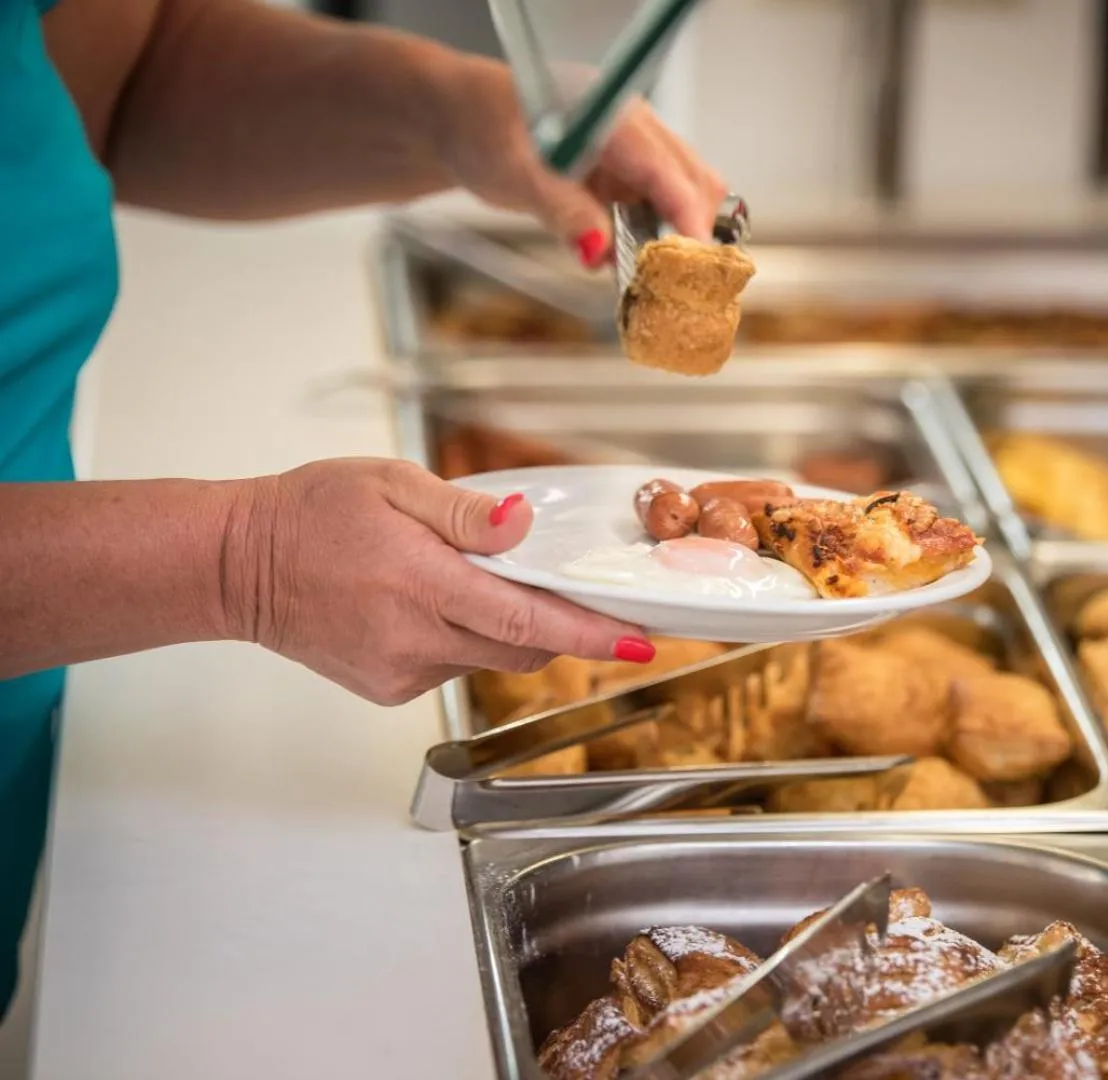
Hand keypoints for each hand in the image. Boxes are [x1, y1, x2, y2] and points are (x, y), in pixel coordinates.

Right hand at [226, 458, 654, 705]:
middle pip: (523, 643)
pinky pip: (455, 665)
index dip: (592, 634)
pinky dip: (464, 636)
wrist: (236, 565)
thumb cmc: (310, 514)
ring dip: (504, 623)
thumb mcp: (392, 484)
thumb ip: (465, 512)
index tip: (640, 641)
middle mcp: (416, 640)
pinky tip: (431, 604)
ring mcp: (401, 671)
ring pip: (491, 656)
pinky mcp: (389, 688)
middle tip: (568, 588)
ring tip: (463, 578)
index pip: (529, 618)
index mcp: (423, 586)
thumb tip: (523, 524)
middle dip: (556, 621)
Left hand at [430, 55, 727, 263]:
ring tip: (647, 275)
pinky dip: (650, 238)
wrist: (459, 121)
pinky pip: (654, 207)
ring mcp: (631, 151)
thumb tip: (598, 251)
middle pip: (691, 180)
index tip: (694, 258)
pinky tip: (626, 259)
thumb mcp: (516, 176)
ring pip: (679, 197)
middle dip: (689, 231)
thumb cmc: (480, 129)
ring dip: (670, 238)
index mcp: (608, 115)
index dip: (686, 215)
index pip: (666, 168)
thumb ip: (562, 213)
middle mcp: (631, 128)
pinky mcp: (623, 173)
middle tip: (672, 279)